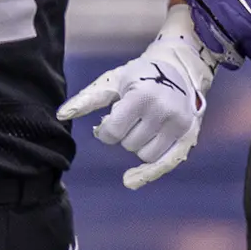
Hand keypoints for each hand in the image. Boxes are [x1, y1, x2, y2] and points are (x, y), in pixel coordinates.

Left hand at [58, 12, 217, 188]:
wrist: (179, 69)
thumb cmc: (139, 75)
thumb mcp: (112, 82)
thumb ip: (88, 99)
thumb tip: (61, 115)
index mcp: (142, 96)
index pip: (113, 131)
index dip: (105, 131)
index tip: (108, 121)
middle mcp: (164, 112)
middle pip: (129, 145)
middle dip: (125, 135)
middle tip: (132, 118)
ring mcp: (179, 125)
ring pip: (146, 156)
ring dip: (138, 146)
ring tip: (143, 127)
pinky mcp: (189, 136)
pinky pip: (167, 164)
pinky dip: (148, 173)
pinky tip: (131, 180)